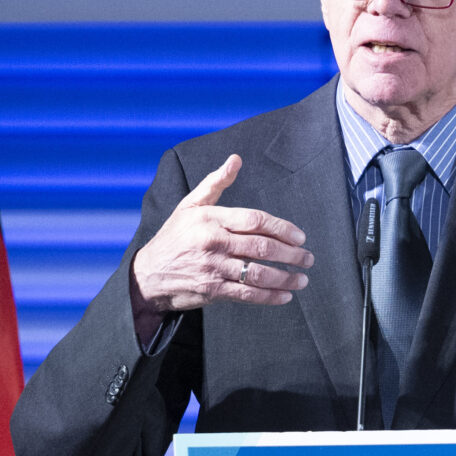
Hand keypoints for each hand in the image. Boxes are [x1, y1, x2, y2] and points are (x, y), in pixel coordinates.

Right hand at [129, 156, 311, 338]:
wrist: (148, 275)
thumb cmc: (174, 236)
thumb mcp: (189, 205)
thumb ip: (215, 183)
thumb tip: (236, 159)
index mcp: (210, 219)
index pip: (254, 220)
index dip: (281, 228)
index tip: (300, 236)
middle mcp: (213, 242)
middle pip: (261, 247)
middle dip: (291, 254)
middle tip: (308, 258)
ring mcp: (213, 268)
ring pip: (257, 273)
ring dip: (285, 277)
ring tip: (303, 278)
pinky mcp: (212, 290)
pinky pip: (247, 294)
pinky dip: (269, 296)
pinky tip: (285, 295)